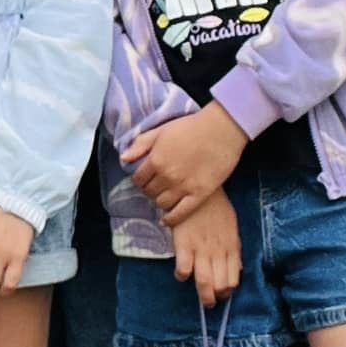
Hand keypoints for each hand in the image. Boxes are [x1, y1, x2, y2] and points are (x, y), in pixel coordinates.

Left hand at [123, 105, 246, 226]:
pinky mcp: (199, 194)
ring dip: (159, 201)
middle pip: (149, 192)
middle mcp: (166, 176)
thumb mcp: (161, 130)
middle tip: (155, 186)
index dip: (140, 179)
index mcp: (155, 160)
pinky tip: (166, 220)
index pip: (138, 179)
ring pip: (161, 203)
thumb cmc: (192, 126)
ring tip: (163, 196)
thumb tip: (123, 158)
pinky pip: (180, 213)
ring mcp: (183, 187)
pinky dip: (170, 219)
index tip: (145, 178)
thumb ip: (141, 144)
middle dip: (149, 190)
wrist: (222, 130)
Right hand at [169, 189, 240, 306]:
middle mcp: (218, 252)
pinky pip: (183, 270)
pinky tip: (182, 273)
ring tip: (202, 301)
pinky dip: (182, 276)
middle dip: (216, 298)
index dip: (228, 291)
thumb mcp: (232, 227)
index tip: (222, 292)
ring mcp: (201, 250)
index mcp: (231, 248)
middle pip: (220, 285)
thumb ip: (234, 248)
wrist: (199, 191)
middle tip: (210, 300)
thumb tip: (238, 268)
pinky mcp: (184, 245)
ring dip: (204, 296)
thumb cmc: (216, 208)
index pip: (233, 279)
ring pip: (204, 283)